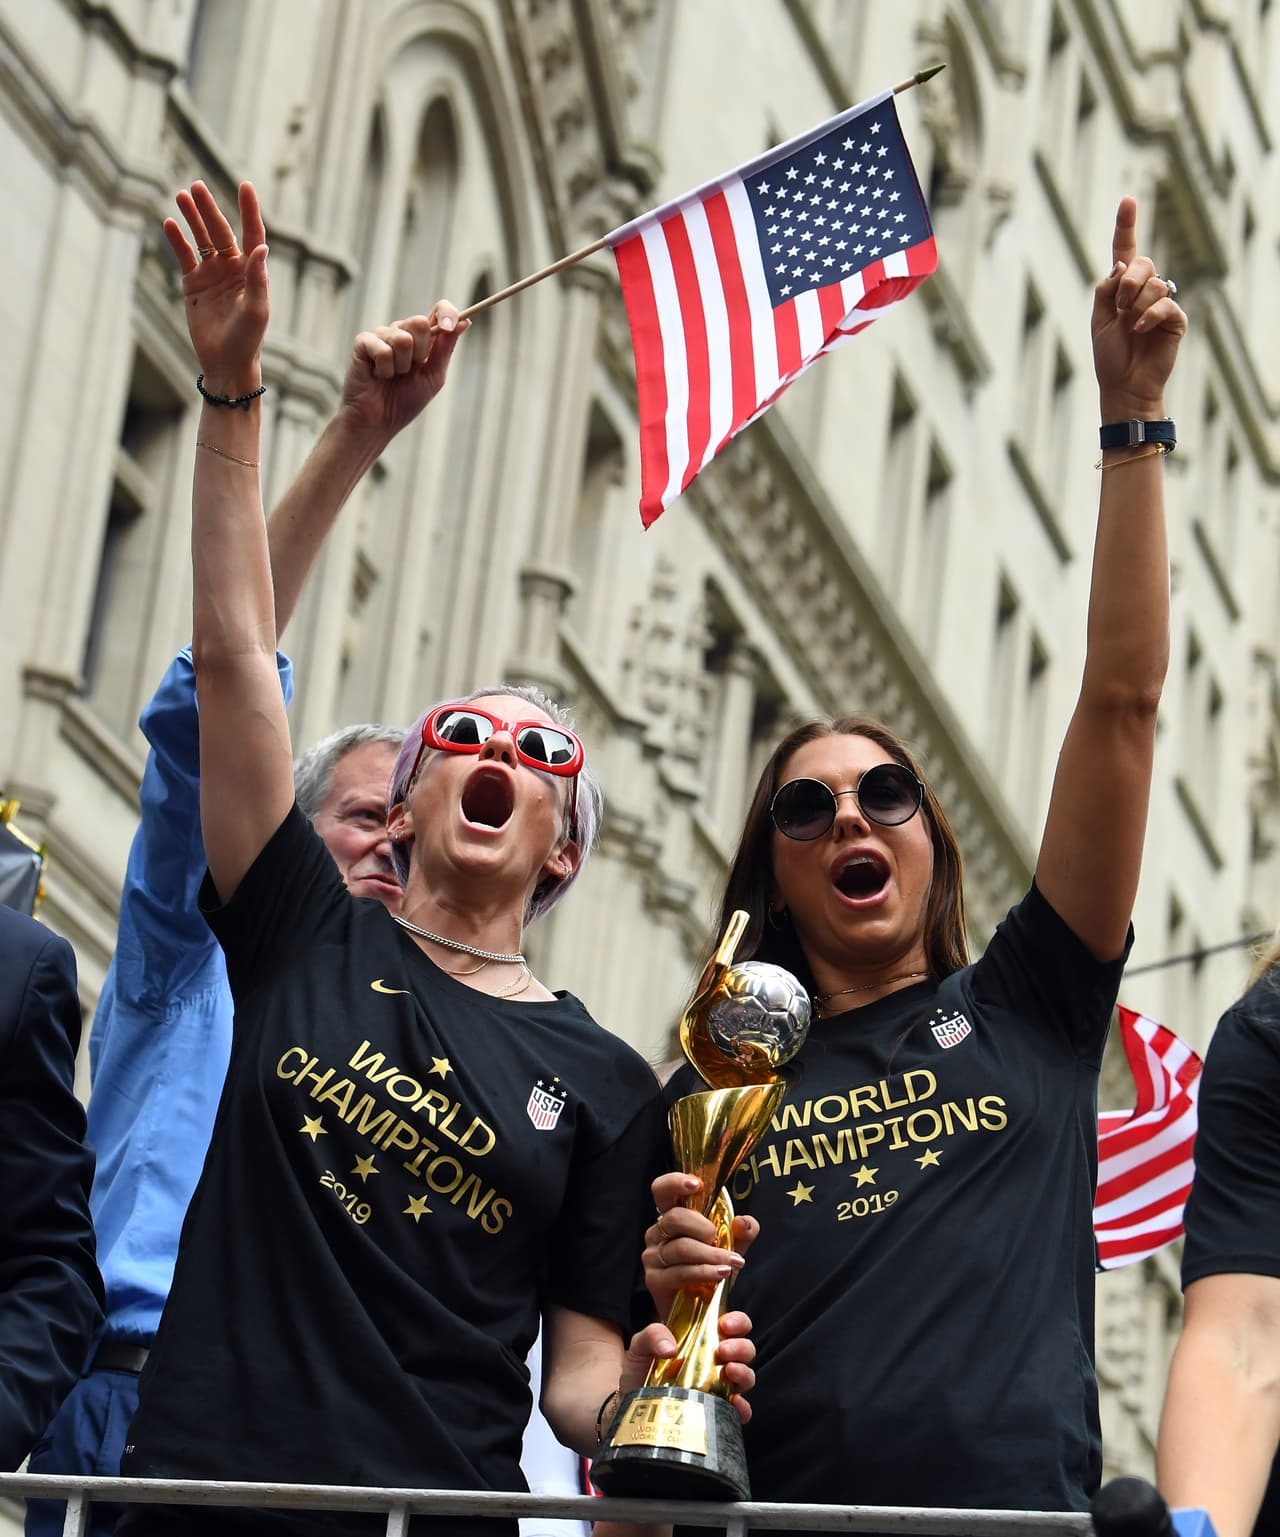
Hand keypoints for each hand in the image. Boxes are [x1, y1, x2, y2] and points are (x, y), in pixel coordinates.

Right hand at [163, 181, 268, 394]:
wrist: (226, 363)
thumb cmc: (247, 339)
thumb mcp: (256, 310)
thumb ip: (258, 280)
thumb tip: (261, 248)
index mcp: (252, 272)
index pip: (252, 234)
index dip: (249, 210)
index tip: (246, 185)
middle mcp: (233, 268)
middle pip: (221, 231)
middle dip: (209, 209)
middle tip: (196, 186)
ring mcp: (212, 275)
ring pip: (201, 239)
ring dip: (192, 218)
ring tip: (182, 195)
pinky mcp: (193, 284)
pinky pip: (184, 256)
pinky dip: (177, 240)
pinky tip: (170, 223)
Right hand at [338, 305, 469, 448]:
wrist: (378, 422)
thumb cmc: (405, 401)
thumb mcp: (433, 377)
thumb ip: (446, 349)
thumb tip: (465, 321)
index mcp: (423, 339)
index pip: (438, 311)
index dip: (446, 313)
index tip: (449, 326)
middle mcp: (402, 332)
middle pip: (420, 322)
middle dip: (420, 352)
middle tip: (409, 371)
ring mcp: (381, 335)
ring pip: (402, 338)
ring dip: (401, 366)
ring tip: (391, 377)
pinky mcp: (363, 342)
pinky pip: (383, 349)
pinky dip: (384, 369)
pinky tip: (378, 376)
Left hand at [620, 1311, 756, 1424]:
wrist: (631, 1407)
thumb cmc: (639, 1373)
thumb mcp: (640, 1346)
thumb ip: (652, 1335)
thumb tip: (671, 1347)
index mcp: (704, 1341)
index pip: (732, 1326)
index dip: (737, 1322)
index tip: (724, 1324)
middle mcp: (716, 1363)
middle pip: (745, 1350)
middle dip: (741, 1346)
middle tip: (723, 1350)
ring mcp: (719, 1389)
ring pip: (746, 1377)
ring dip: (744, 1372)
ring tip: (730, 1371)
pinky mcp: (716, 1413)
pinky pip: (739, 1412)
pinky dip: (743, 1407)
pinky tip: (735, 1402)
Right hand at [642, 1171, 757, 1320]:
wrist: (699, 1309)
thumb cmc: (712, 1268)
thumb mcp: (732, 1246)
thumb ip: (742, 1231)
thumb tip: (742, 1221)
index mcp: (672, 1216)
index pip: (662, 1190)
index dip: (675, 1182)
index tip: (696, 1184)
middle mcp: (657, 1232)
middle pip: (674, 1217)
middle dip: (702, 1226)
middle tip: (718, 1237)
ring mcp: (653, 1256)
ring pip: (682, 1247)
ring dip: (711, 1255)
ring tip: (733, 1263)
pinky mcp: (654, 1280)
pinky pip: (681, 1272)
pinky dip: (705, 1272)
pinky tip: (721, 1275)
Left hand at [1092, 196, 1186, 418]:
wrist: (1124, 385)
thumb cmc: (1109, 356)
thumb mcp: (1099, 319)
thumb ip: (1106, 290)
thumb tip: (1122, 266)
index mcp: (1121, 289)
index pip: (1125, 252)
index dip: (1126, 226)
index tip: (1128, 200)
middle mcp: (1142, 291)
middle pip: (1143, 264)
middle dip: (1128, 282)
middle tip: (1120, 307)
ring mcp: (1160, 303)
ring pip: (1154, 283)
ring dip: (1137, 302)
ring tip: (1131, 326)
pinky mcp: (1175, 319)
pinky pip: (1166, 303)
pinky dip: (1150, 316)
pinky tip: (1141, 330)